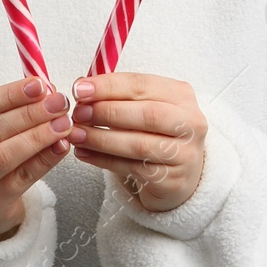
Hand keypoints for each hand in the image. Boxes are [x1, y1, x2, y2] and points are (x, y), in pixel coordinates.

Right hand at [0, 77, 74, 239]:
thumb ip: (7, 109)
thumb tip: (44, 89)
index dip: (10, 94)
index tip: (39, 85)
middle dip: (30, 113)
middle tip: (58, 103)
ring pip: (4, 156)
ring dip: (38, 136)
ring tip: (63, 124)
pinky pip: (20, 179)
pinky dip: (44, 160)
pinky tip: (61, 146)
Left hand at [67, 72, 206, 213]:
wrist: (180, 173)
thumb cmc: (156, 133)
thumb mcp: (145, 106)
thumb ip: (118, 95)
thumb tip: (82, 87)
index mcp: (180, 95)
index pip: (142, 85)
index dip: (109, 86)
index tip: (80, 89)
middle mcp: (189, 122)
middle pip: (146, 114)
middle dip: (106, 112)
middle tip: (78, 113)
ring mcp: (184, 153)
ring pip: (138, 144)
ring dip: (101, 138)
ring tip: (76, 134)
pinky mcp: (173, 180)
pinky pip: (132, 168)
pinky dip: (103, 160)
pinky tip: (84, 153)